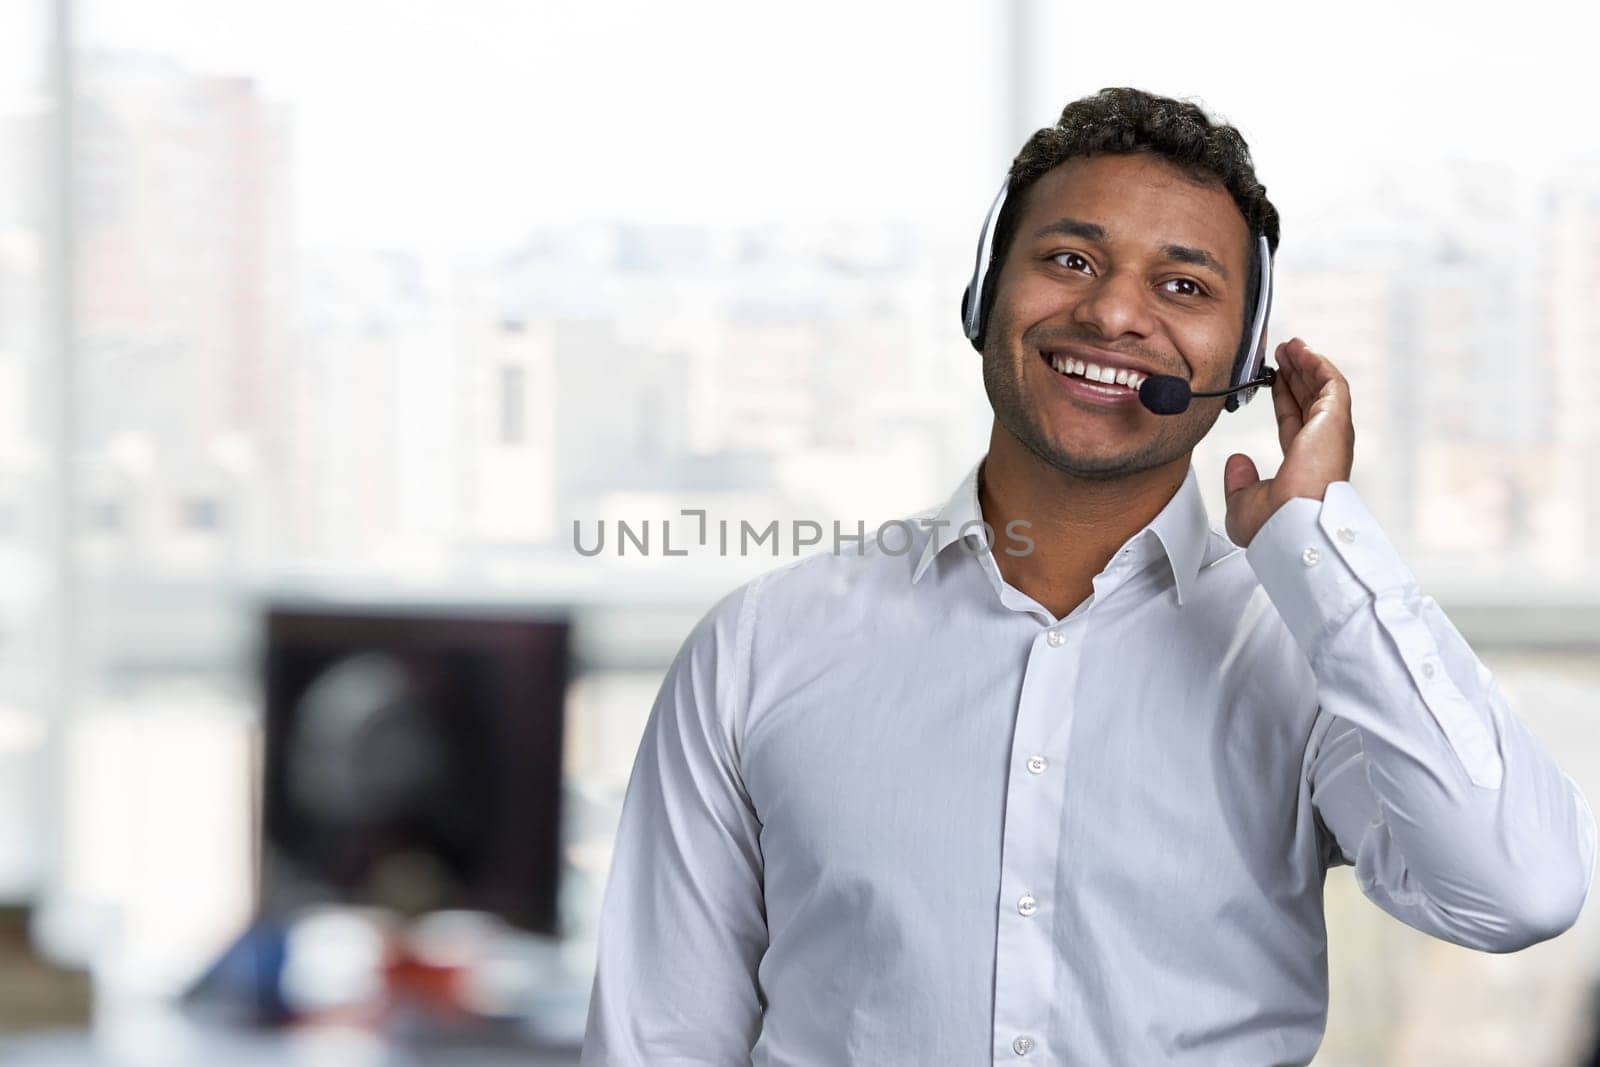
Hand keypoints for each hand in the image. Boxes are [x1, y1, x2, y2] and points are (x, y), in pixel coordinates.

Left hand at [1222, 337, 1354, 547]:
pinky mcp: (1335, 421)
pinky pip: (1332, 384)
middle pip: (1309, 399)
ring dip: (1306, 364)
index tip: (1273, 378)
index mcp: (1302, 464)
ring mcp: (1330, 434)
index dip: (1284, 397)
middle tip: (1283, 353)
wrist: (1288, 525)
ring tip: (1290, 345)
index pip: (1294, 421)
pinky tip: (1303, 351)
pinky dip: (1318, 365)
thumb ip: (1238, 480)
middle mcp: (1320, 447)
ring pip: (1321, 388)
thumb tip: (1236, 460)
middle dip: (1296, 374)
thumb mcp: (1243, 502)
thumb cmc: (1272, 526)